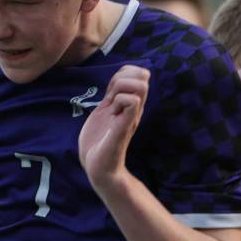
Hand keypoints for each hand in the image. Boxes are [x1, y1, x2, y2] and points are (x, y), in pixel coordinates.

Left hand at [78, 65, 149, 190]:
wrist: (98, 167)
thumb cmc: (99, 141)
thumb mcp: (103, 111)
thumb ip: (111, 96)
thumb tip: (115, 80)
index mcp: (129, 103)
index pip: (138, 73)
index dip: (123, 72)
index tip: (111, 89)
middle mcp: (134, 108)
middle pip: (142, 76)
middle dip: (123, 78)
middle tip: (111, 96)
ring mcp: (131, 116)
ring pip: (140, 86)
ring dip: (121, 90)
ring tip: (112, 106)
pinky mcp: (125, 125)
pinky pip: (132, 102)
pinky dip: (120, 101)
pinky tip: (112, 114)